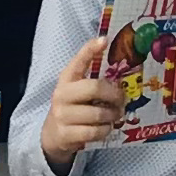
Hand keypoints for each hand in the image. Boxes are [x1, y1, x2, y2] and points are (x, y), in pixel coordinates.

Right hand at [40, 34, 123, 167]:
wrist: (53, 135)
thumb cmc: (73, 107)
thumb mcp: (78, 89)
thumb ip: (94, 79)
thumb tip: (119, 66)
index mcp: (66, 79)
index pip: (78, 61)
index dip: (90, 49)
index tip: (104, 41)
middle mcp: (61, 94)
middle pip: (94, 88)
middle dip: (114, 94)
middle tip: (122, 99)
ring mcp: (62, 115)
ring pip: (98, 114)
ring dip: (112, 115)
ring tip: (115, 115)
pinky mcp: (66, 134)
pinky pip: (95, 132)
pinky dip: (105, 130)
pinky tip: (105, 127)